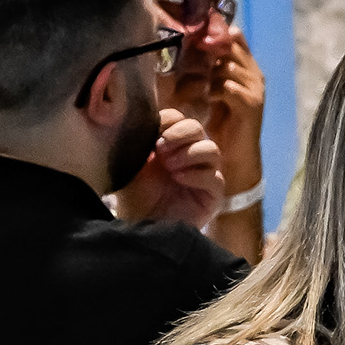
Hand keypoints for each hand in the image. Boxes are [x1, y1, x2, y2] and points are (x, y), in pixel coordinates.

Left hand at [113, 111, 224, 229]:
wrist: (141, 226)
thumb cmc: (134, 196)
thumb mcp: (129, 163)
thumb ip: (137, 141)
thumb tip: (140, 120)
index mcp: (169, 143)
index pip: (178, 118)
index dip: (168, 121)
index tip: (152, 133)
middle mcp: (189, 155)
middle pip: (197, 128)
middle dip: (179, 134)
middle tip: (160, 149)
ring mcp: (204, 174)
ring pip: (211, 150)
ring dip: (189, 154)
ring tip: (170, 167)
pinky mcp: (213, 195)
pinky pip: (215, 177)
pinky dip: (197, 174)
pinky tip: (179, 179)